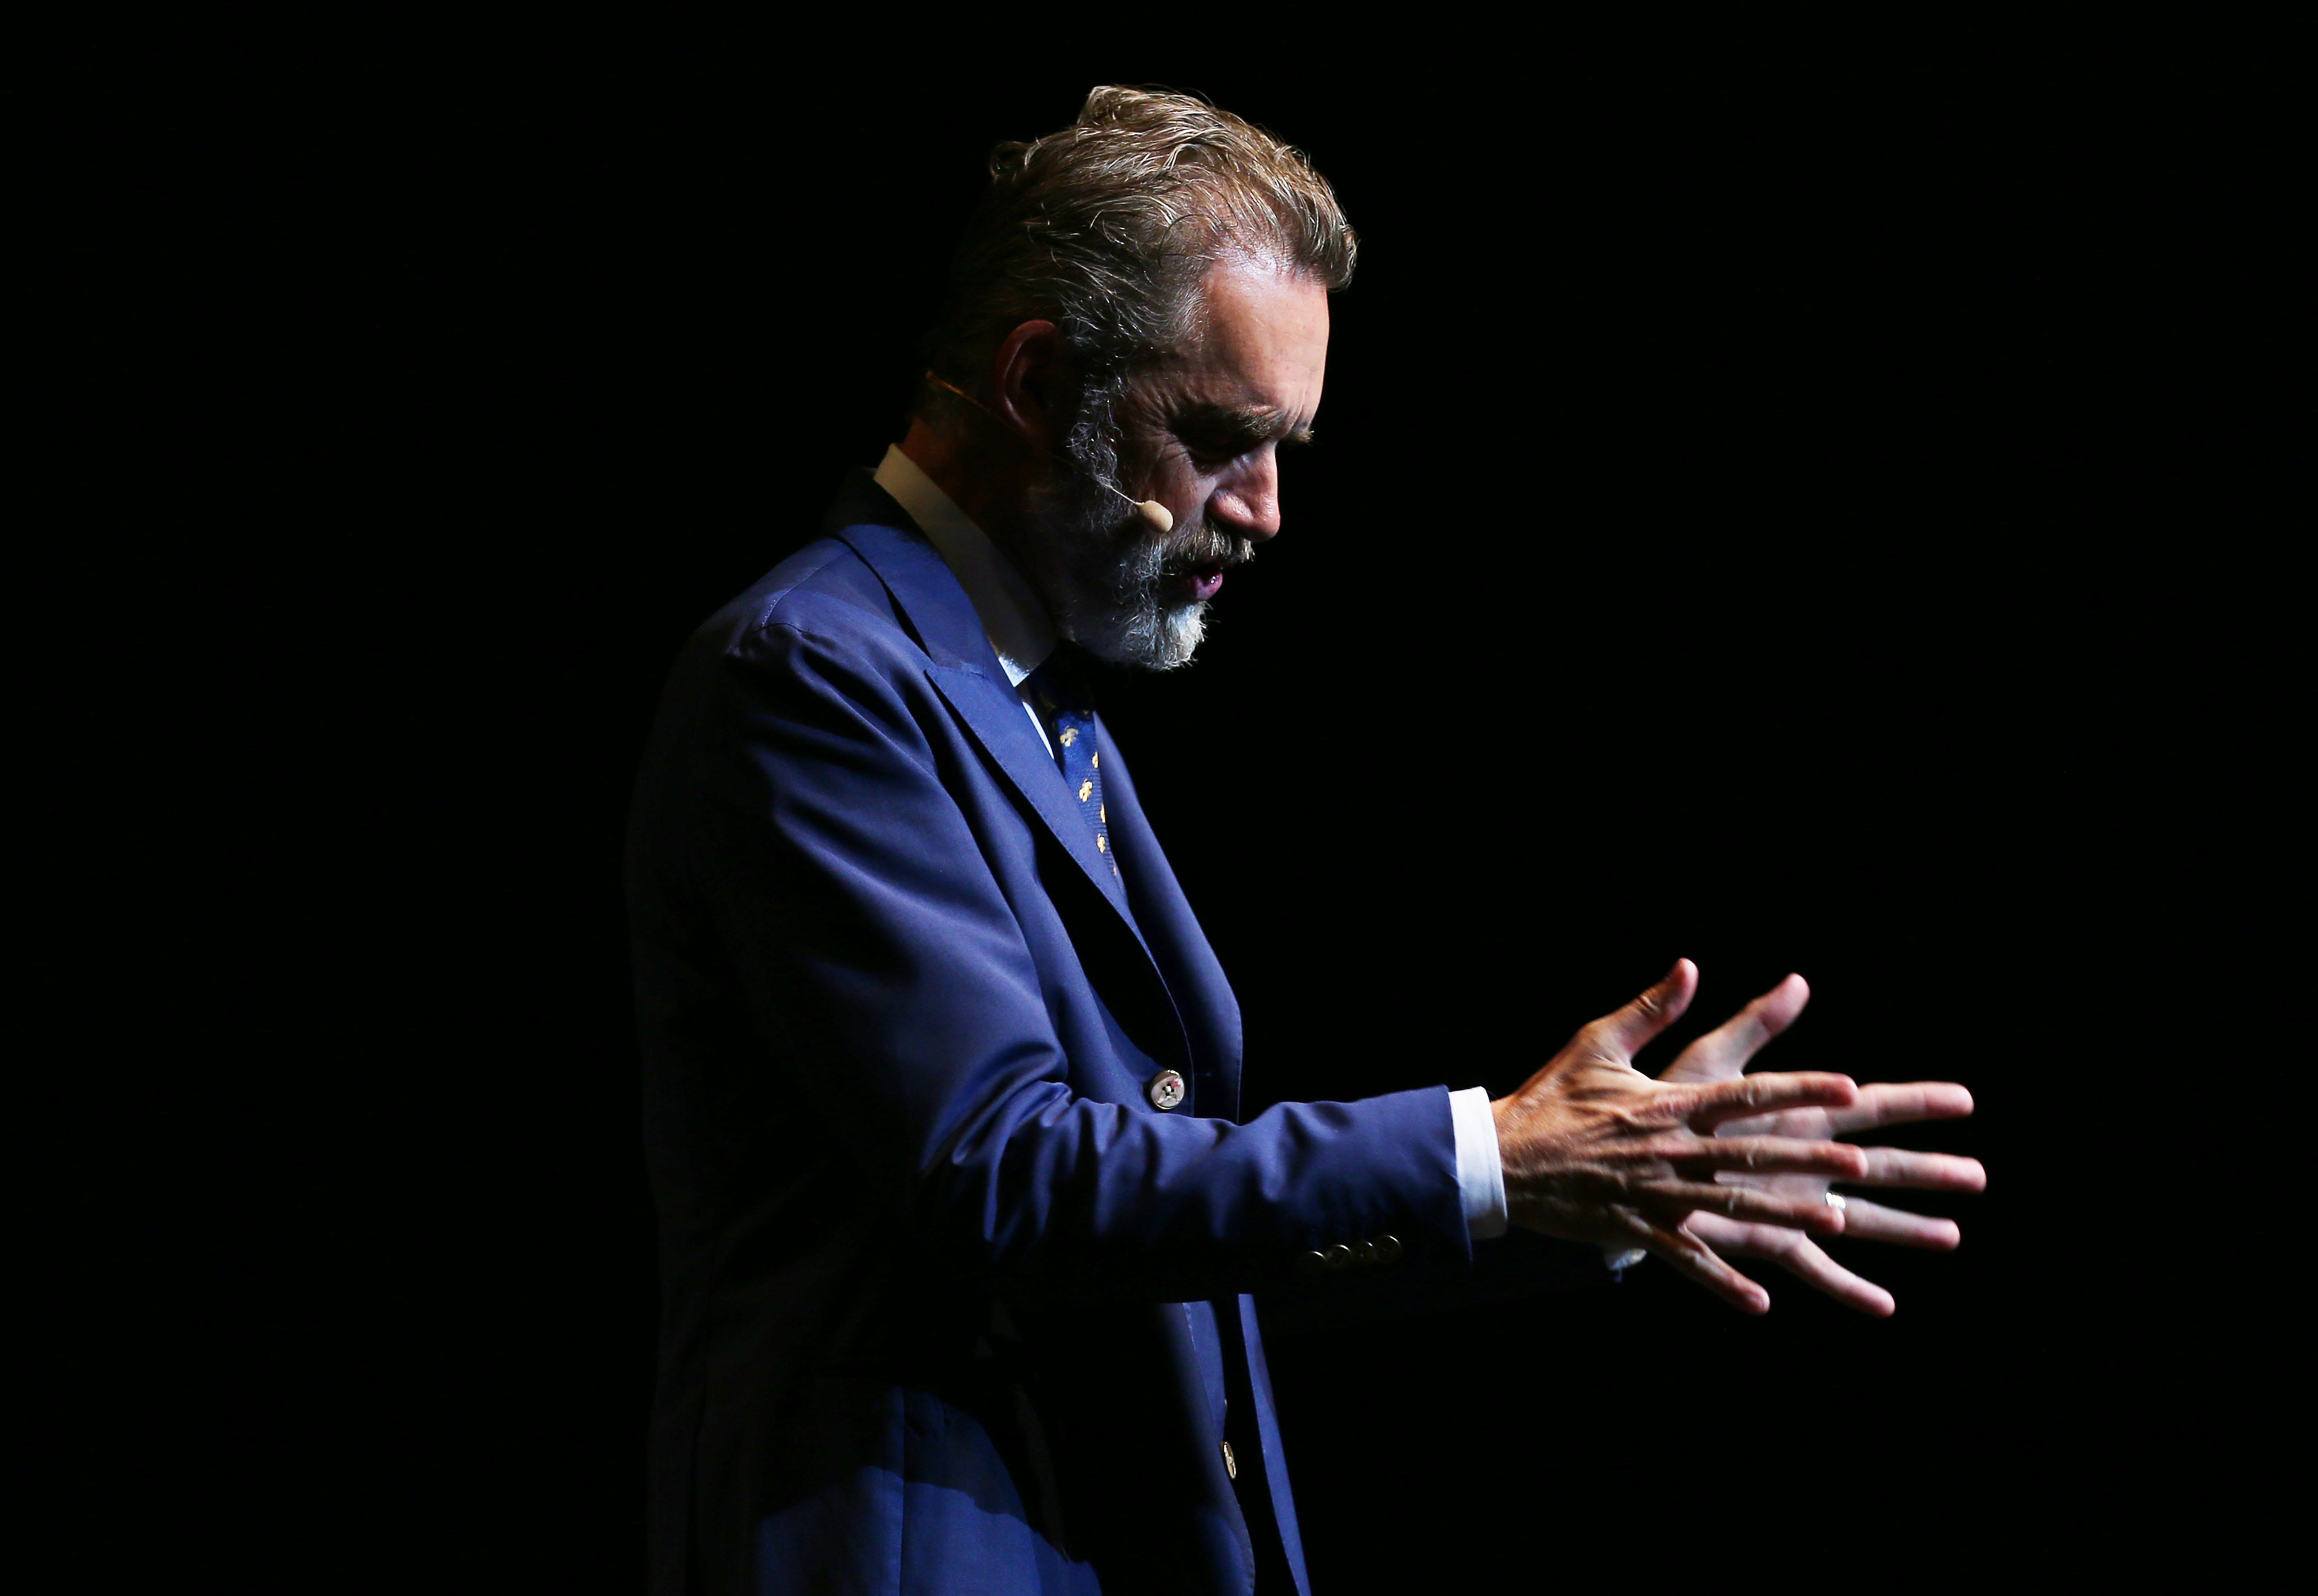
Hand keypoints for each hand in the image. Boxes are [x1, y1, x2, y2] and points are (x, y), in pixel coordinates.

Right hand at [1492, 960, 1867, 1312]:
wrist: (1500, 1157)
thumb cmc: (1551, 1097)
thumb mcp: (1597, 1043)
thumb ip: (1650, 1008)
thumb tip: (1689, 967)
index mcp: (1668, 1104)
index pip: (1747, 1094)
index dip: (1800, 1089)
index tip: (1850, 1086)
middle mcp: (1671, 1150)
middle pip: (1752, 1153)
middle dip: (1809, 1159)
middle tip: (1862, 1164)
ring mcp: (1656, 1195)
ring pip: (1732, 1208)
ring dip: (1784, 1216)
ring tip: (1833, 1221)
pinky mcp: (1636, 1230)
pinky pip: (1688, 1261)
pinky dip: (1723, 1282)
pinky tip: (1761, 1302)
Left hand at [1655, 972, 1984, 1315]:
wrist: (1620, 1159)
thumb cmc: (1664, 1105)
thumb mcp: (1710, 1061)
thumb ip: (1754, 1026)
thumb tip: (1797, 980)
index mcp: (1795, 1113)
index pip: (1867, 1104)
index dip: (1916, 1101)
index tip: (1965, 1098)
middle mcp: (1802, 1159)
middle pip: (1879, 1166)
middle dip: (1928, 1171)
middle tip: (1980, 1176)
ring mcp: (1788, 1201)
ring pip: (1859, 1219)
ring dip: (1904, 1229)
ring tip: (1952, 1236)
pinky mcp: (1764, 1237)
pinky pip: (1812, 1266)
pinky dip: (1846, 1286)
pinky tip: (1883, 1304)